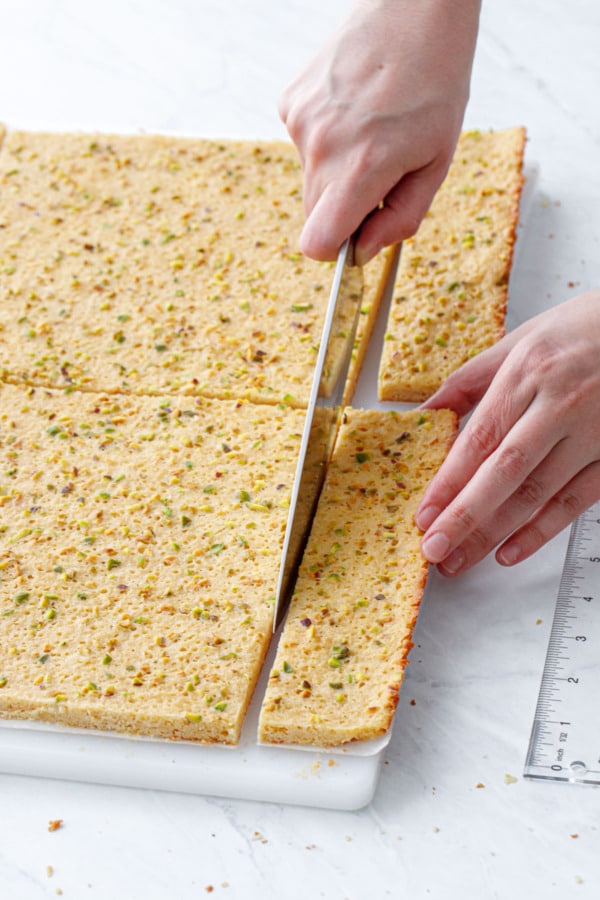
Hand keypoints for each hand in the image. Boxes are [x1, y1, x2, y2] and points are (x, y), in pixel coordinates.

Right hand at [279, 0, 479, 263]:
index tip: (355, 238)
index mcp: (361, 168)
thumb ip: (400, 217)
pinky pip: (303, 146)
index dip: (335, 250)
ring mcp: (300, 123)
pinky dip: (325, 140)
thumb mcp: (436, 162)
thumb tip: (364, 251)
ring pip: (310, 179)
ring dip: (336, 171)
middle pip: (315, 215)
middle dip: (343, 209)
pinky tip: (352, 110)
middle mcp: (322, 147)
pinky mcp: (290, 103)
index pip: (317, 244)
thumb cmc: (435, 85)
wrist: (413, 11)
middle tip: (379, 173)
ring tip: (370, 130)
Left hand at [415, 291, 599, 574]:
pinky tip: (511, 552)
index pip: (479, 438)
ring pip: (537, 492)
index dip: (448, 482)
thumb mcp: (522, 340)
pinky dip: (542, 531)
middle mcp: (560, 404)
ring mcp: (594, 432)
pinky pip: (576, 500)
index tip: (423, 514)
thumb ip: (470, 380)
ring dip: (495, 532)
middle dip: (464, 517)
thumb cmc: (584, 330)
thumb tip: (424, 414)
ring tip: (460, 560)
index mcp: (529, 372)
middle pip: (504, 472)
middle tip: (433, 549)